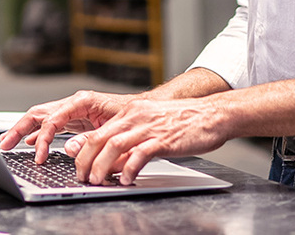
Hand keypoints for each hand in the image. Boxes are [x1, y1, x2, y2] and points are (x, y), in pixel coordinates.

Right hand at [0, 91, 135, 163]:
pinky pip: (51, 124)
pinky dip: (39, 133)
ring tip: (9, 143)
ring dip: (25, 129)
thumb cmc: (132, 114)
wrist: (144, 110)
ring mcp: (74, 110)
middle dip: (21, 128)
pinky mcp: (76, 118)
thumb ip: (91, 138)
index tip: (39, 156)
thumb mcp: (112, 127)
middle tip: (6, 144)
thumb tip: (69, 148)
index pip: (53, 118)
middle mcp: (76, 103)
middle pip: (40, 113)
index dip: (43, 138)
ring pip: (42, 117)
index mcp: (83, 101)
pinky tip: (31, 143)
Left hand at [70, 97, 230, 184]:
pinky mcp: (164, 138)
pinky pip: (139, 155)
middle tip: (84, 179)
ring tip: (99, 182)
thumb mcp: (153, 126)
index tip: (79, 168)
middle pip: (99, 139)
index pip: (98, 132)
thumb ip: (131, 141)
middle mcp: (138, 116)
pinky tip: (128, 180)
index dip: (83, 154)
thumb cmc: (187, 121)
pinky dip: (128, 170)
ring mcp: (150, 126)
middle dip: (86, 163)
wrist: (215, 114)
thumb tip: (111, 162)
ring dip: (101, 168)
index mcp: (133, 111)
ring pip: (113, 147)